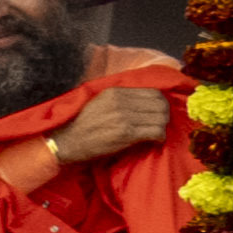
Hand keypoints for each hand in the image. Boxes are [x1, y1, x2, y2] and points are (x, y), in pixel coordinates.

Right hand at [49, 76, 171, 166]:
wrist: (68, 141)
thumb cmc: (85, 124)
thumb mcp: (100, 102)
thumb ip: (122, 98)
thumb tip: (147, 101)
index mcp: (115, 91)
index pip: (154, 92)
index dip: (161, 104)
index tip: (158, 113)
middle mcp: (120, 101)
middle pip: (160, 105)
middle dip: (164, 115)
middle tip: (159, 124)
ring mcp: (123, 117)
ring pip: (161, 118)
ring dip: (162, 127)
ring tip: (155, 133)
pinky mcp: (126, 133)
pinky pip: (156, 132)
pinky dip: (159, 137)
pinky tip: (153, 140)